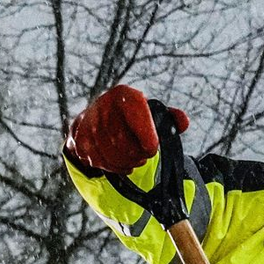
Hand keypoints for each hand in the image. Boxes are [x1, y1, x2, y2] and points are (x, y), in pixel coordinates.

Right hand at [65, 85, 188, 175]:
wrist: (93, 119)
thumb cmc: (129, 117)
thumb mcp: (150, 113)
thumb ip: (169, 118)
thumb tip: (183, 122)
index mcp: (123, 95)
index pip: (136, 114)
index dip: (146, 134)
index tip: (152, 149)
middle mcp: (103, 107)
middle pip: (123, 141)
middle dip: (138, 154)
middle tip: (145, 155)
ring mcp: (89, 125)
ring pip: (112, 155)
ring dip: (127, 162)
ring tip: (134, 159)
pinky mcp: (80, 142)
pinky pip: (101, 162)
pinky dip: (115, 167)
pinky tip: (121, 162)